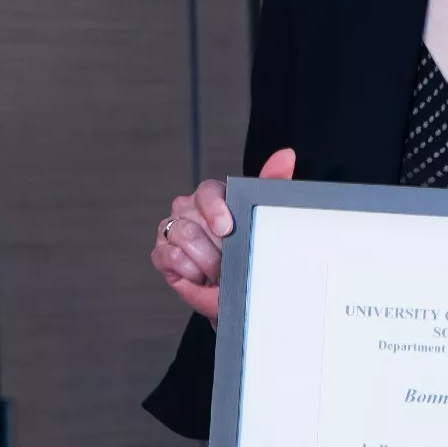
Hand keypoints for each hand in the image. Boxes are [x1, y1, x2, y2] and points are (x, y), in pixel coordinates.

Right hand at [151, 148, 295, 325]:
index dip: (215, 209)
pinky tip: (202, 274)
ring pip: (183, 235)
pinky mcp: (162, 253)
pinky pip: (171, 256)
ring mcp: (172, 229)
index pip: (208, 191)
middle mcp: (189, 209)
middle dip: (217, 243)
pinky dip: (191, 270)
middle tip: (230, 257)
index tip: (227, 228)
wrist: (236, 291)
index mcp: (213, 197)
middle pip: (194, 215)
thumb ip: (272, 184)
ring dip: (207, 259)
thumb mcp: (264, 218)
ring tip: (219, 269)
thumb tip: (285, 155)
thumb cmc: (247, 253)